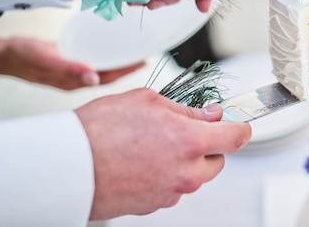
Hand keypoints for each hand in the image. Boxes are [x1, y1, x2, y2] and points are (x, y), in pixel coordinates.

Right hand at [0, 34, 143, 88]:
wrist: (6, 54)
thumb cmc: (23, 57)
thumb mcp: (47, 59)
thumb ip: (70, 69)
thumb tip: (94, 79)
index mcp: (74, 82)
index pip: (108, 78)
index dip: (127, 71)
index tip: (144, 62)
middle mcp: (77, 79)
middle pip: (109, 75)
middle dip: (128, 68)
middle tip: (146, 57)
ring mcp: (73, 72)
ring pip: (103, 69)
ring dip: (119, 62)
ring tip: (134, 54)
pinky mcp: (69, 63)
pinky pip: (93, 61)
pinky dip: (105, 56)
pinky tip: (111, 49)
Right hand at [74, 88, 250, 219]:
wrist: (67, 166)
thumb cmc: (100, 130)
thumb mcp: (148, 101)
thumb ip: (186, 109)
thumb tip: (209, 113)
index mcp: (191, 142)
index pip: (236, 138)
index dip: (241, 127)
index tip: (239, 124)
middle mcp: (186, 172)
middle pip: (217, 161)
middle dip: (209, 145)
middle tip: (185, 130)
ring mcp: (170, 192)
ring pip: (194, 176)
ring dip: (185, 161)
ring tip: (154, 144)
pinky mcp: (154, 206)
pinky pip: (172, 188)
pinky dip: (165, 175)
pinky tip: (142, 161)